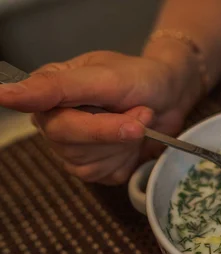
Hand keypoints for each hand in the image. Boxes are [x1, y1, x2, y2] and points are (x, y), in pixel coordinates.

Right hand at [0, 49, 201, 184]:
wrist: (169, 94)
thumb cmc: (138, 78)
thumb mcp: (103, 76)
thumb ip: (57, 87)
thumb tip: (5, 94)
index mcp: (49, 95)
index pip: (55, 124)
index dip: (92, 128)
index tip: (119, 128)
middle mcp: (55, 123)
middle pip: (73, 149)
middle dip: (116, 133)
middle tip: (142, 112)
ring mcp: (74, 150)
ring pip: (90, 167)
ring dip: (124, 146)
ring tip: (138, 120)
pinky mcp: (96, 168)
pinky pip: (107, 177)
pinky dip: (128, 160)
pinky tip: (134, 142)